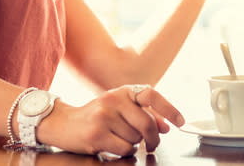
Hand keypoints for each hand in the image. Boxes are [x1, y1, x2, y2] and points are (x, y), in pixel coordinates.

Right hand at [39, 84, 183, 156]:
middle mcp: (114, 99)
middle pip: (147, 123)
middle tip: (152, 144)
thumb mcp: (121, 108)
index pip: (152, 95)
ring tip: (121, 139)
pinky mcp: (97, 134)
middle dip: (154, 138)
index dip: (169, 109)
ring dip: (134, 144)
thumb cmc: (96, 116)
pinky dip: (125, 152)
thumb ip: (144, 114)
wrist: (64, 123)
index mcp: (123, 91)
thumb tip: (165, 126)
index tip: (180, 122)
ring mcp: (104, 116)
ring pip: (136, 138)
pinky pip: (125, 148)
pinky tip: (115, 146)